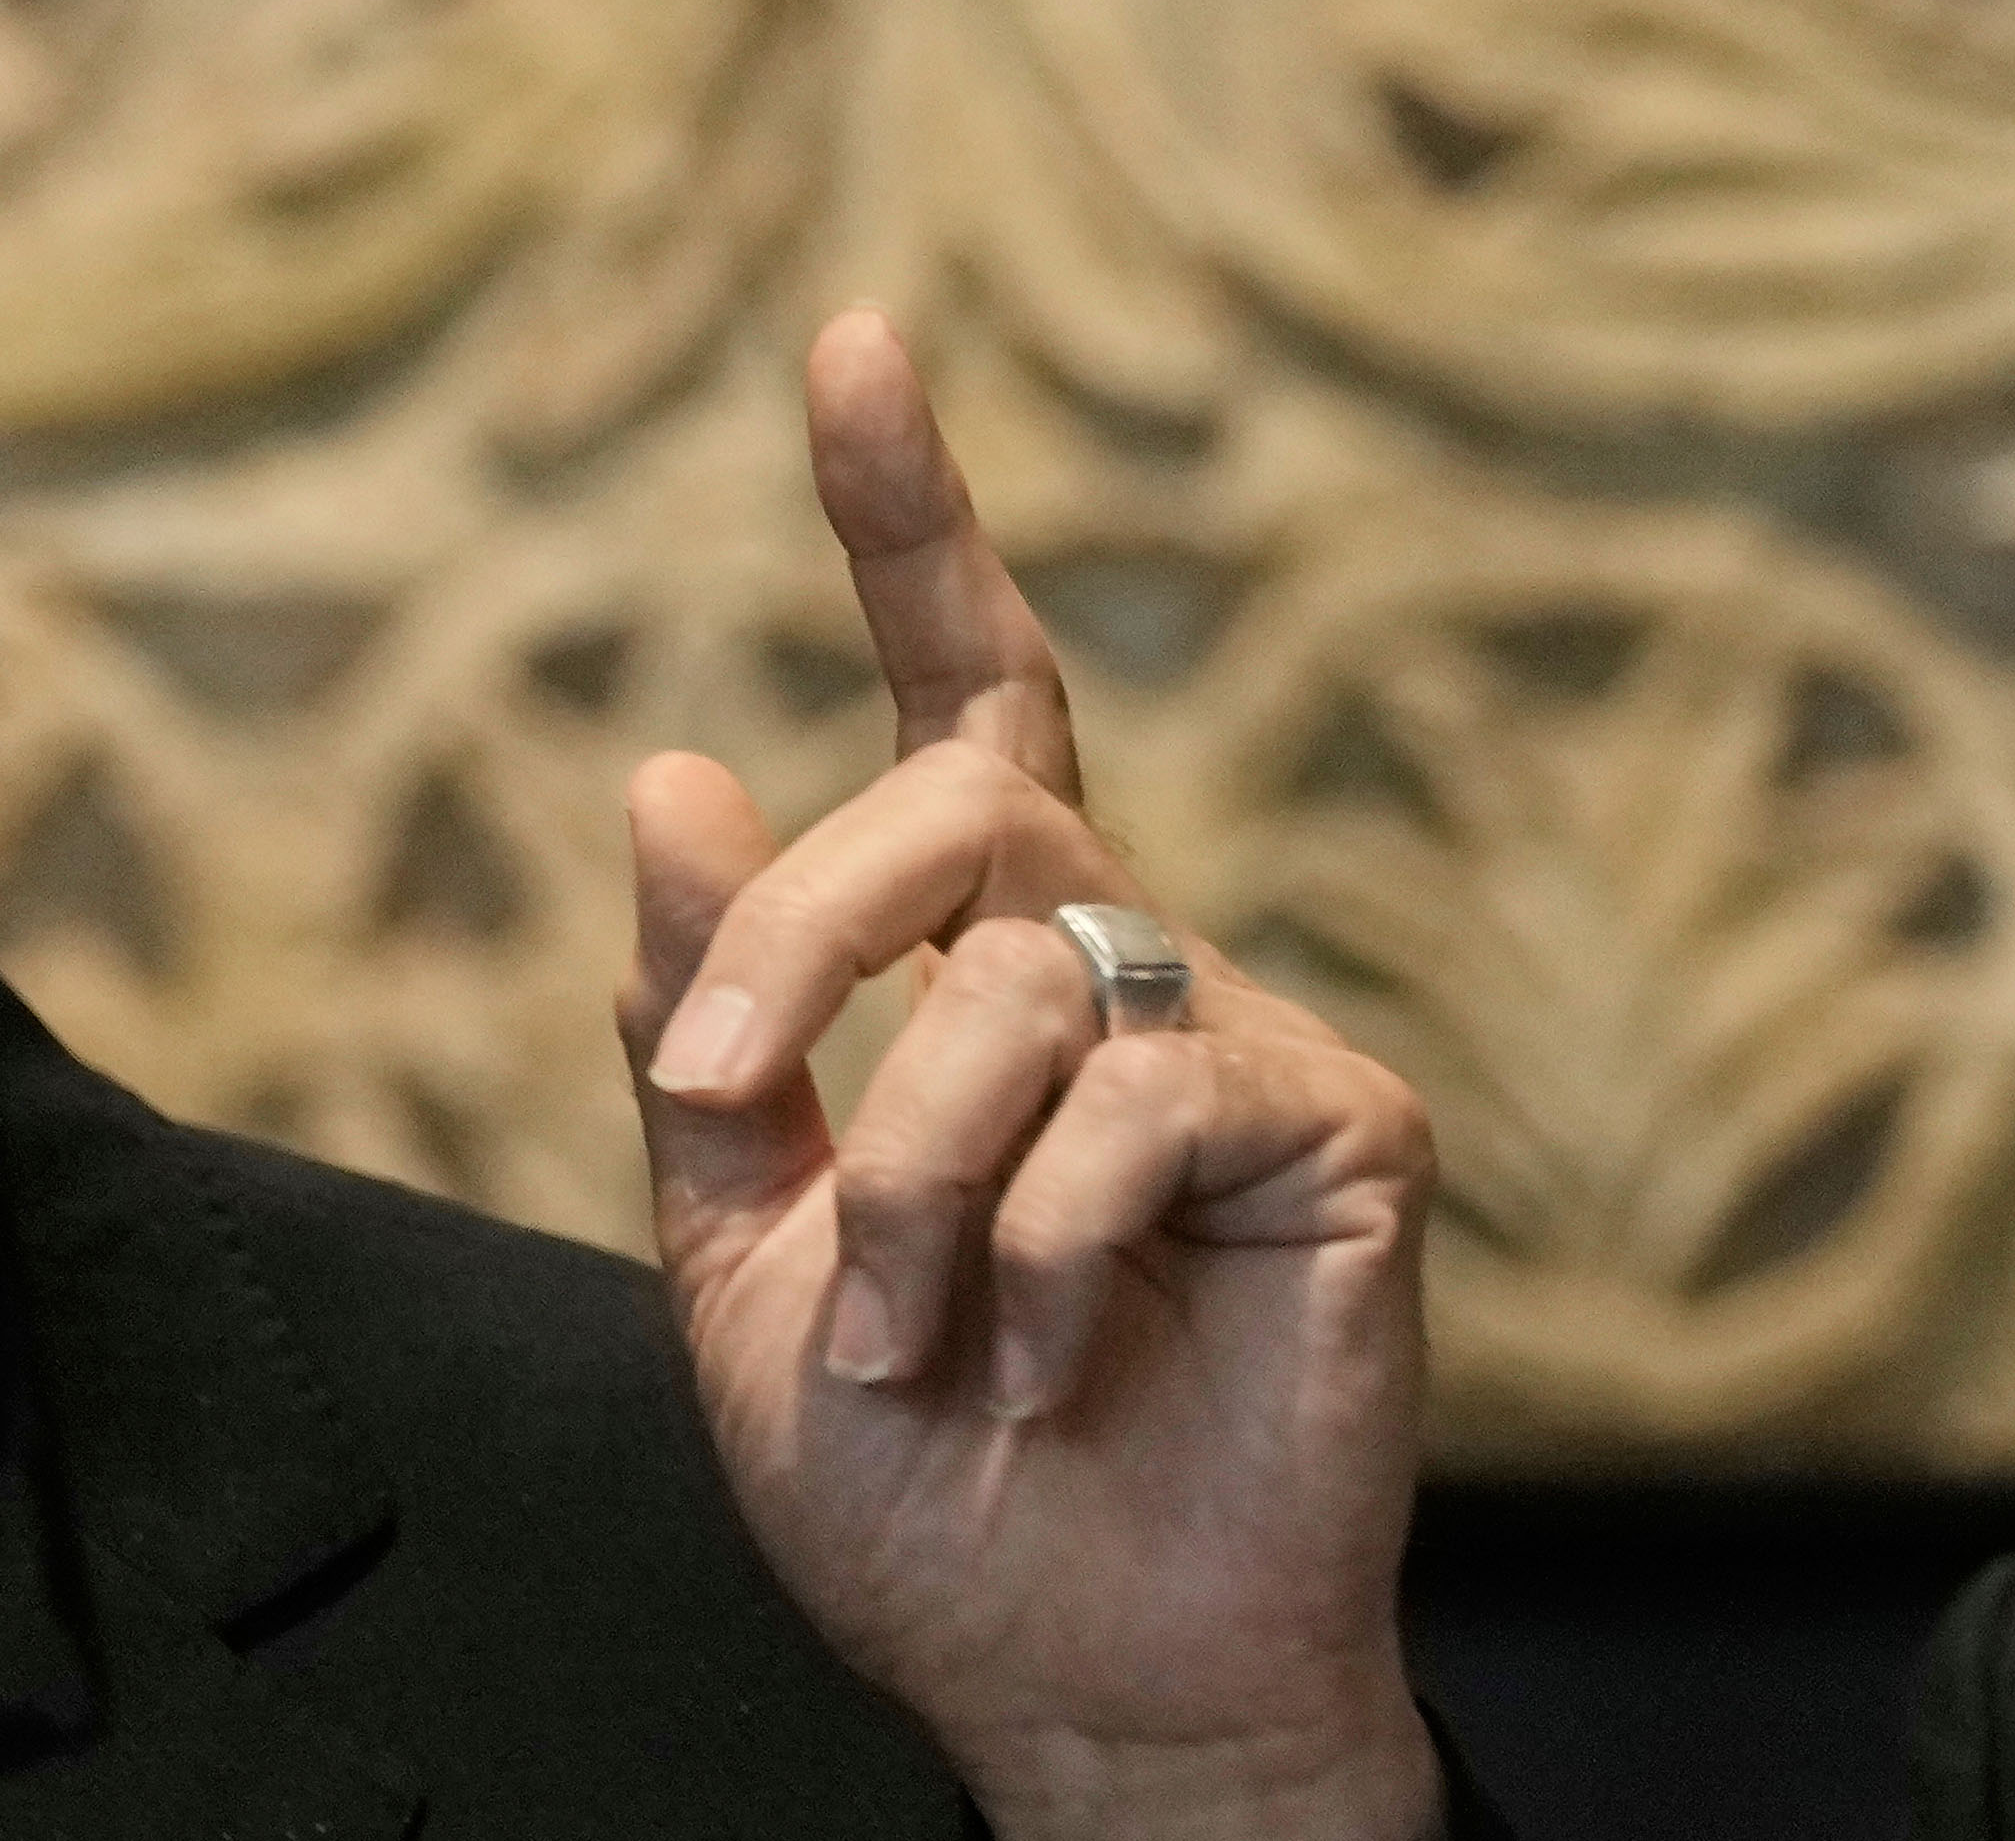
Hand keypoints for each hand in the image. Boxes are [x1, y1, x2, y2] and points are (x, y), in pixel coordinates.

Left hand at [623, 312, 1439, 1840]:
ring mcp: (1236, 1032)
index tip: (850, 340)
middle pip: (951, 800)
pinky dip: (1046, 1249)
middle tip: (723, 1111)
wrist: (1064, 1675)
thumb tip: (669, 764)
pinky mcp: (1344, 1126)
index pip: (957, 692)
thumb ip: (705, 1033)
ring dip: (915, 1180)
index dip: (908, 514)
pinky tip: (1050, 1362)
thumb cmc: (914, 1475)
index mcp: (966, 963)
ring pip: (1019, 978)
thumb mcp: (739, 1247)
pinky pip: (1145, 1101)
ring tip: (917, 1346)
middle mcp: (1112, 955)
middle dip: (792, 940)